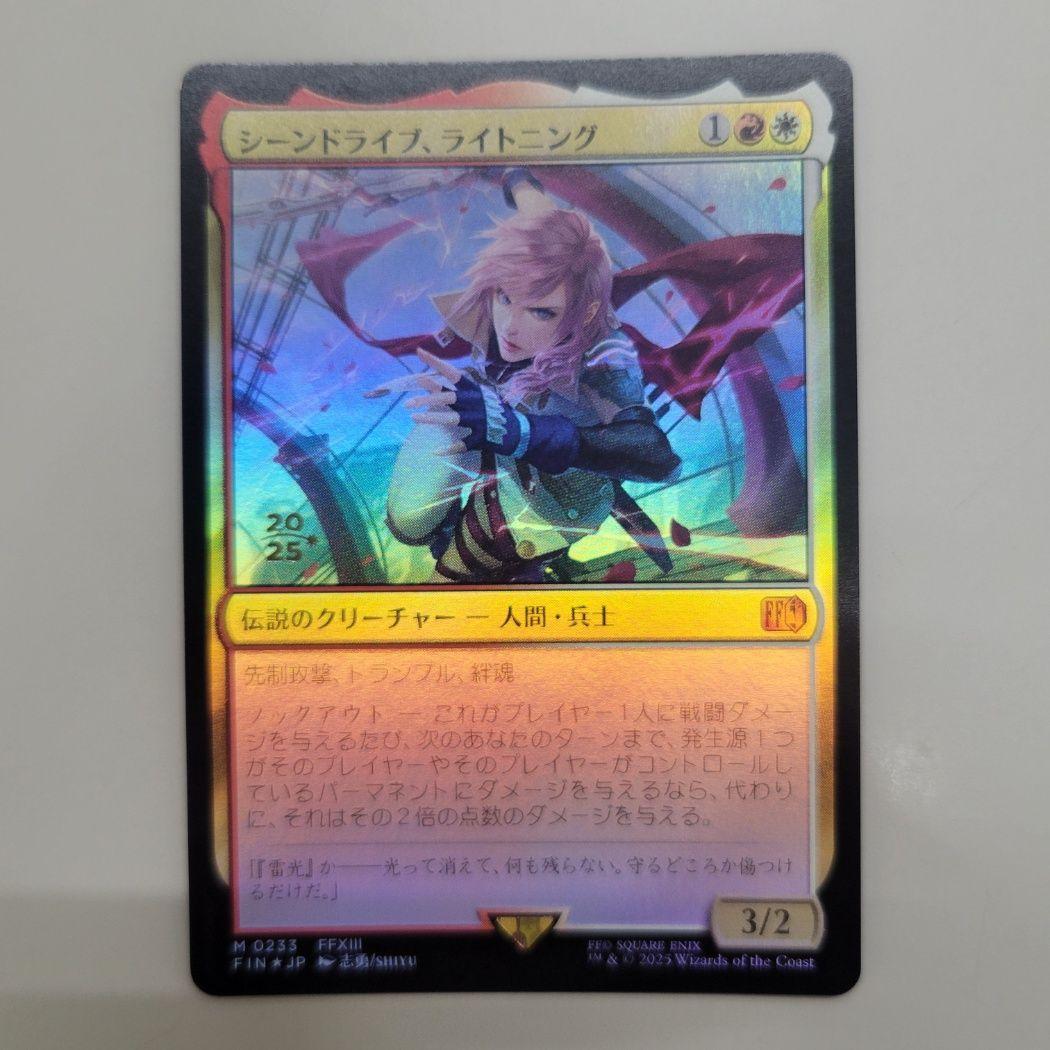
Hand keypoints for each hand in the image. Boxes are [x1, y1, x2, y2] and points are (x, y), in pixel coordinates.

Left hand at [365, 349, 522, 457]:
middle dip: (427, 398)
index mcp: (475, 391)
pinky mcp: (482, 438)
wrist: (521, 432)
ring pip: (452, 419)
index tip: (419, 352)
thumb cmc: (496, 413)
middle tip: (407, 404)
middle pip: (448, 397)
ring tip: (414, 417)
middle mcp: (476, 403)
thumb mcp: (478, 397)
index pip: (453, 373)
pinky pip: (462, 444)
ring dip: (432, 418)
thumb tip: (427, 381)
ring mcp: (480, 421)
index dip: (436, 363)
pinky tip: (435, 452)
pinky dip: (449, 449)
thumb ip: (455, 391)